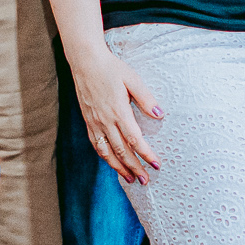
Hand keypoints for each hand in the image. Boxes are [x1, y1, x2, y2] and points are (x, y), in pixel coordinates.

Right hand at [74, 48, 162, 184]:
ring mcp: (95, 123)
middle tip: (145, 181)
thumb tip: (159, 114)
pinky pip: (97, 145)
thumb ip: (145, 98)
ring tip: (129, 179)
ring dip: (119, 167)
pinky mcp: (88, 122)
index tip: (156, 165)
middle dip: (134, 167)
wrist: (85, 62)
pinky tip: (112, 163)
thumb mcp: (133, 79)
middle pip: (122, 151)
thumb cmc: (112, 69)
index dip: (146, 154)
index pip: (135, 139)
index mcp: (118, 111)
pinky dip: (105, 157)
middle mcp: (105, 121)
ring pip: (107, 152)